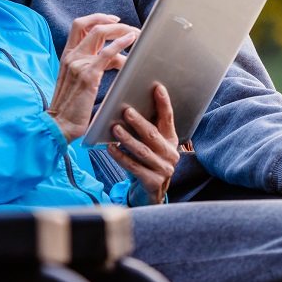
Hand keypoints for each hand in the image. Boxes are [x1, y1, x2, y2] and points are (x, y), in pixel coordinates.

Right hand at [50, 14, 138, 141]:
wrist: (60, 124)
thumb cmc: (72, 106)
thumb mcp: (78, 80)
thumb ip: (93, 65)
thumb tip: (116, 58)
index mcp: (67, 56)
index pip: (80, 26)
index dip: (98, 18)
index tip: (114, 21)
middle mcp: (71, 56)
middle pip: (91, 25)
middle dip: (113, 23)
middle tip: (130, 28)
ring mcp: (78, 63)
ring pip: (99, 33)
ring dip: (120, 30)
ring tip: (136, 35)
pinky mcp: (88, 75)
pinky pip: (106, 53)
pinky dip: (120, 43)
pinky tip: (131, 40)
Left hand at [108, 83, 178, 205]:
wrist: (151, 193)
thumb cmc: (147, 161)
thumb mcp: (151, 144)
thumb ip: (146, 128)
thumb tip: (129, 106)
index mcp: (171, 140)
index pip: (168, 118)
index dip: (164, 103)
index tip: (157, 87)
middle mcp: (170, 154)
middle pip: (153, 135)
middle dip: (139, 122)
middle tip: (126, 111)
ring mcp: (163, 169)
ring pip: (142, 151)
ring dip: (127, 139)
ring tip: (115, 129)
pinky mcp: (153, 182)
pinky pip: (134, 167)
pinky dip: (121, 157)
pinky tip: (110, 149)